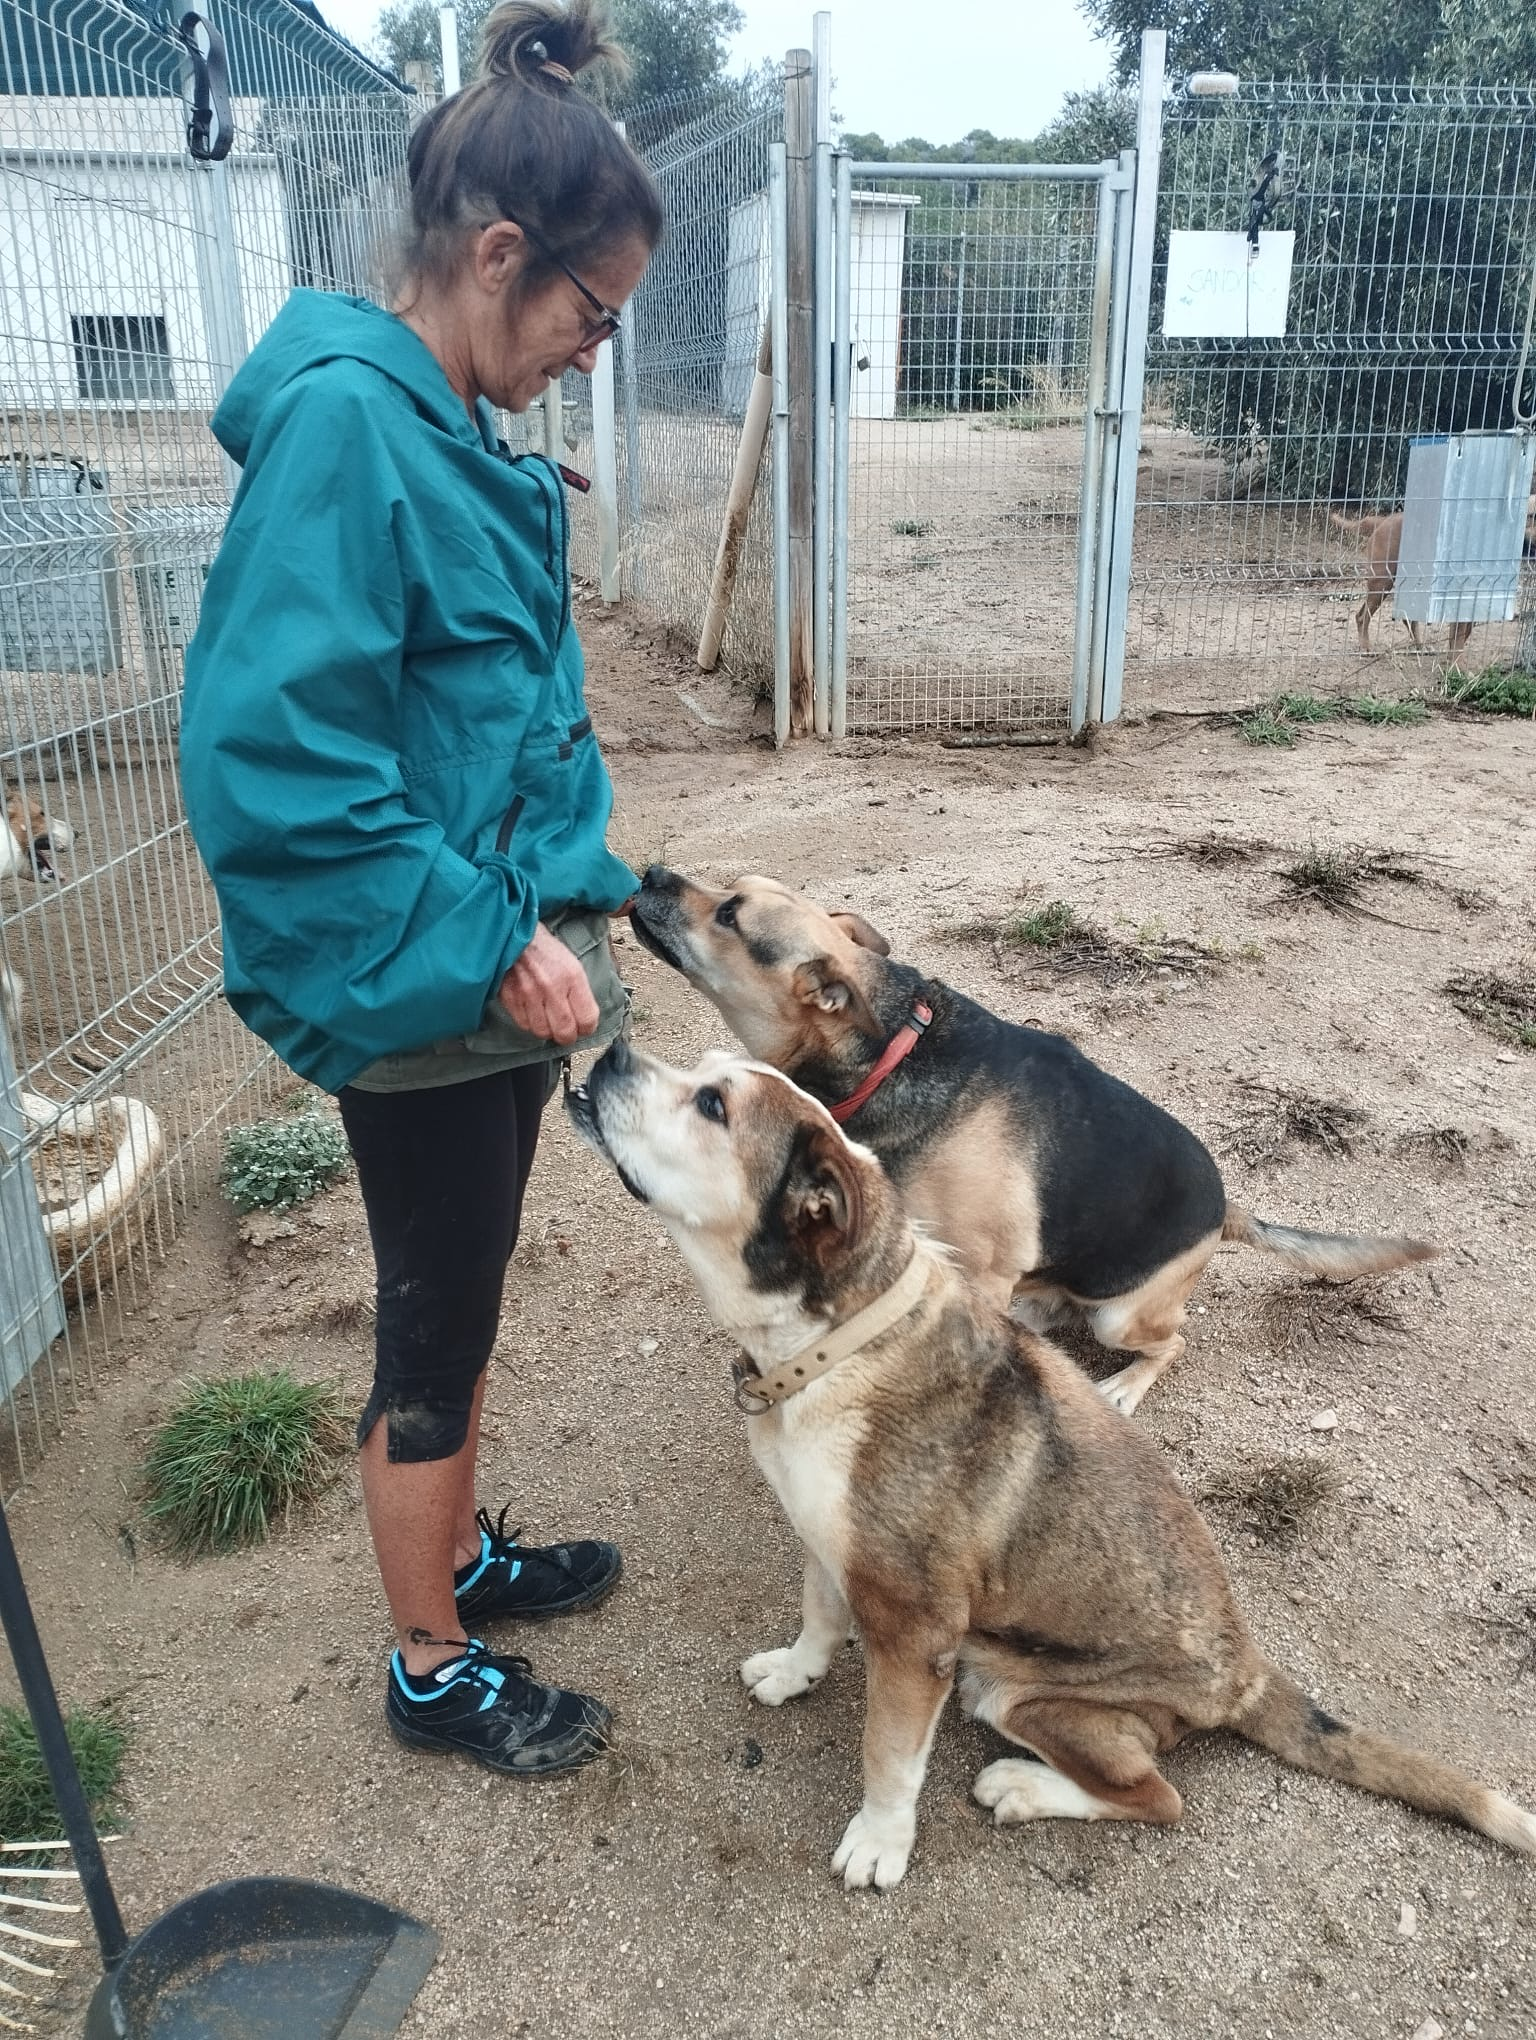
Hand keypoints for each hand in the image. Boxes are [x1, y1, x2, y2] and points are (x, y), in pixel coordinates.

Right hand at [497, 924, 598, 1045]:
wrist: (513, 933)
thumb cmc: (544, 948)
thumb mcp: (572, 963)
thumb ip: (581, 992)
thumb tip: (586, 1018)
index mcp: (572, 976)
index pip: (587, 1019)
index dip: (588, 1028)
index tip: (585, 1027)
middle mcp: (551, 987)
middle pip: (565, 1032)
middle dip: (569, 1036)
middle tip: (568, 1032)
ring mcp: (528, 994)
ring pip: (543, 1032)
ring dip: (548, 1031)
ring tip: (549, 1022)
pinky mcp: (510, 997)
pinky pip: (524, 1024)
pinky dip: (530, 1023)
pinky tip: (534, 1013)